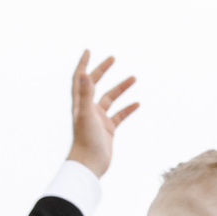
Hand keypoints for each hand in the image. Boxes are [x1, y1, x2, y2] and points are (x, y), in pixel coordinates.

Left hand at [67, 51, 138, 176]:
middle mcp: (88, 109)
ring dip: (121, 88)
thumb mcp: (86, 114)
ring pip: (110, 99)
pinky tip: (137, 103)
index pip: (79, 79)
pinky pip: (119, 115)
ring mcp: (98, 119)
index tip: (88, 51)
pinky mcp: (107, 130)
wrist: (89, 165)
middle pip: (94, 84)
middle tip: (113, 58)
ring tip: (134, 78)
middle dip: (102, 70)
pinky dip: (127, 108)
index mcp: (80, 103)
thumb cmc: (85, 140)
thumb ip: (85, 93)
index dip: (83, 64)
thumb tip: (84, 73)